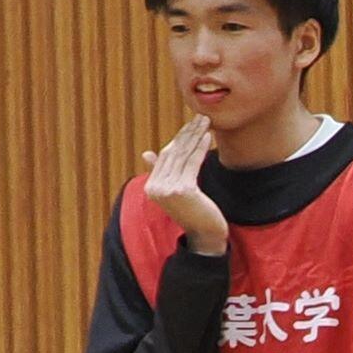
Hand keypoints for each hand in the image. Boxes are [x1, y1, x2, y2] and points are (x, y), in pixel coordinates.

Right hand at [138, 119, 225, 249]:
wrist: (205, 235)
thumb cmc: (193, 213)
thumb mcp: (175, 192)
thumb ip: (161, 172)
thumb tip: (146, 154)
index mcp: (151, 187)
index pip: (165, 156)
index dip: (178, 139)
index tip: (190, 125)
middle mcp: (156, 188)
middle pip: (173, 153)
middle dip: (187, 133)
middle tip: (200, 117)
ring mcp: (168, 189)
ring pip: (183, 156)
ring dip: (195, 136)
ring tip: (206, 123)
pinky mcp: (183, 190)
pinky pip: (192, 164)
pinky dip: (200, 149)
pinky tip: (207, 137)